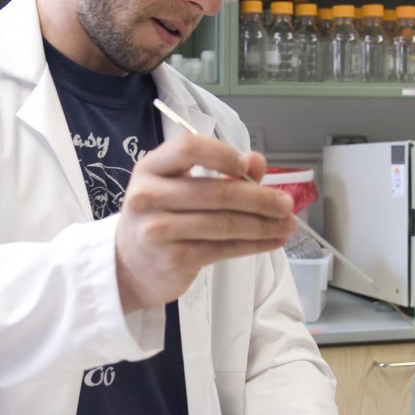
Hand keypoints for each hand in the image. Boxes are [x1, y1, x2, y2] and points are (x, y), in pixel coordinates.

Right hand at [114, 135, 295, 312]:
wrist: (127, 266)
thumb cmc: (160, 219)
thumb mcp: (179, 188)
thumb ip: (220, 171)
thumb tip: (257, 162)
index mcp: (151, 168)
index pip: (188, 149)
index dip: (223, 154)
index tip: (247, 166)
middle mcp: (149, 196)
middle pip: (216, 191)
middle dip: (260, 198)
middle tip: (286, 203)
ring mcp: (158, 230)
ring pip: (224, 223)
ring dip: (263, 225)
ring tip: (287, 224)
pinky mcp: (172, 259)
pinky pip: (223, 248)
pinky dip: (254, 245)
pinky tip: (272, 241)